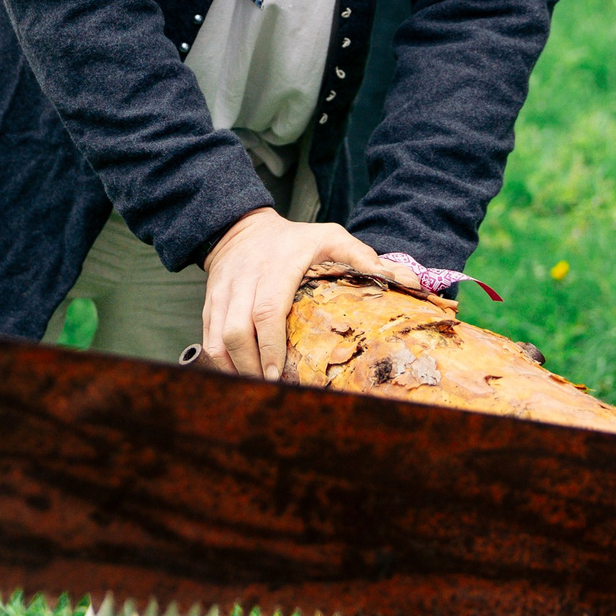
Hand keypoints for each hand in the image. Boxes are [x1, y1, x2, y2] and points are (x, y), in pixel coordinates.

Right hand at [198, 209, 414, 379]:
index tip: (280, 372)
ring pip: (217, 338)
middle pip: (236, 331)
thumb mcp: (330, 237)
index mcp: (276, 268)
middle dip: (251, 365)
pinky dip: (219, 363)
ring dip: (234, 368)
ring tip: (256, 387)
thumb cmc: (293, 238)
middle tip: (272, 387)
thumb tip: (408, 281)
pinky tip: (238, 376)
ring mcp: (222, 294)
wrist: (239, 228)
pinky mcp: (210, 304)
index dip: (271, 345)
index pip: (267, 310)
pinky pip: (207, 338)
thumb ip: (364, 258)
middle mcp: (244, 281)